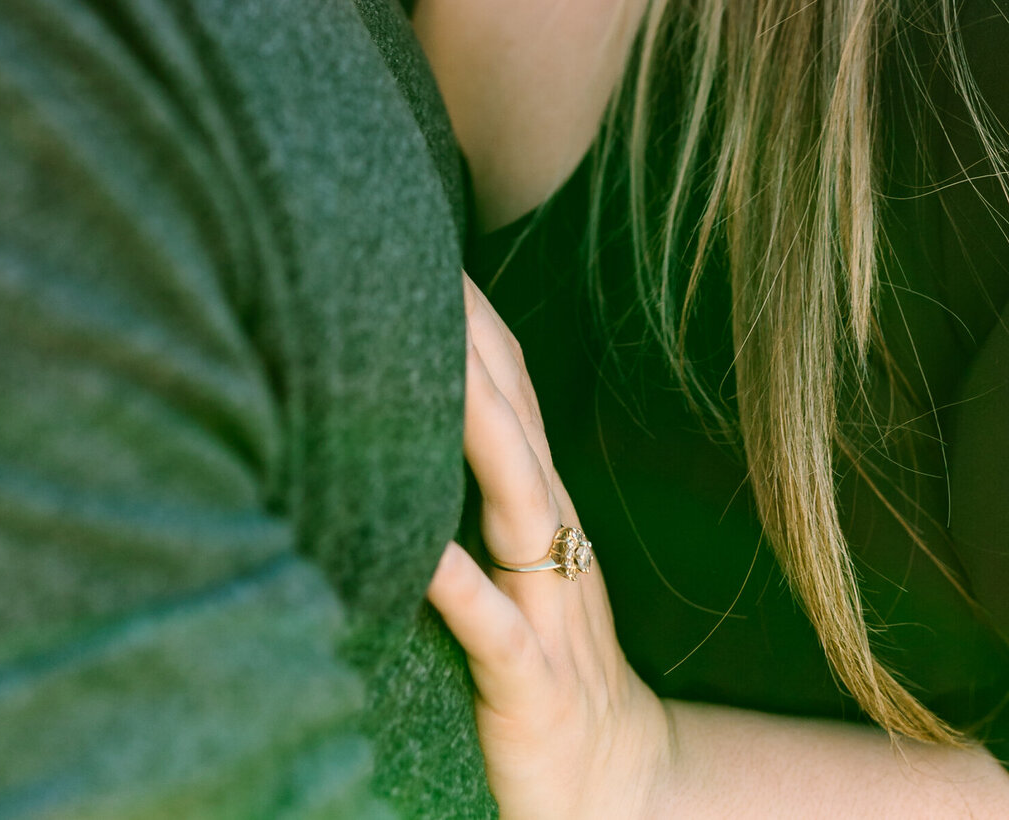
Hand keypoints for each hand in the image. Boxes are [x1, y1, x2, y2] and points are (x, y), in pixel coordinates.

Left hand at [427, 277, 673, 819]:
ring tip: (431, 364)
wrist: (613, 796)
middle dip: (471, 339)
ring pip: (517, 502)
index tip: (424, 244)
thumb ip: (471, 499)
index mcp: (539, 509)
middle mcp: (551, 542)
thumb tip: (395, 416)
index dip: (473, 317)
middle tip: (422, 260)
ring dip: (478, 430)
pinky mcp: (530, 688)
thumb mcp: (508, 572)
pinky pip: (494, 629)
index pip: (507, 391)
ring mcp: (548, 611)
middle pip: (512, 420)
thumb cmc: (538, 673)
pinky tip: (420, 550)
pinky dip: (460, 584)